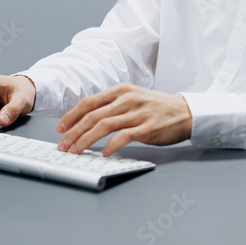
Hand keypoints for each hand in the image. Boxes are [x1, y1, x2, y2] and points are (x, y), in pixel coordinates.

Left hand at [55, 84, 191, 155]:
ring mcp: (136, 114)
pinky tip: (103, 153)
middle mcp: (126, 100)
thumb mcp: (132, 98)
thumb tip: (87, 119)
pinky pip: (123, 137)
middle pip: (92, 116)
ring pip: (103, 126)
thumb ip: (112, 106)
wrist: (185, 112)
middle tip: (62, 144)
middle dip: (73, 131)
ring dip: (85, 140)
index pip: (88, 103)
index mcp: (120, 91)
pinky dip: (110, 145)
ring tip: (76, 150)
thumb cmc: (156, 107)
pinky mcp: (147, 128)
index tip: (60, 128)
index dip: (71, 116)